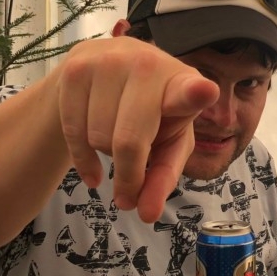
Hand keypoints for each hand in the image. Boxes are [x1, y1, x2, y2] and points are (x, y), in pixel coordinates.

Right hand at [54, 36, 218, 221]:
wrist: (104, 68)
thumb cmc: (150, 112)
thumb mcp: (169, 143)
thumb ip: (163, 179)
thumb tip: (146, 214)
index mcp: (182, 82)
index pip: (189, 91)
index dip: (195, 93)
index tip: (204, 91)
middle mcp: (147, 64)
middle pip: (128, 141)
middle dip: (127, 175)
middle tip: (128, 190)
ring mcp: (108, 61)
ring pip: (97, 137)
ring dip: (105, 155)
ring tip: (116, 141)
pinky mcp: (76, 67)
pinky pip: (72, 131)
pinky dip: (82, 158)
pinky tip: (92, 166)